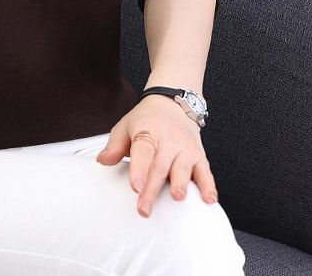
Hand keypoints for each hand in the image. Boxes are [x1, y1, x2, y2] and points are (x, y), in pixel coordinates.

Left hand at [95, 94, 218, 217]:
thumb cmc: (146, 119)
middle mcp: (168, 140)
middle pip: (160, 165)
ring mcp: (185, 148)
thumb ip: (114, 145)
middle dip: (152, 188)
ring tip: (177, 197)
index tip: (135, 186)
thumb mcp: (126, 125)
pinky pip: (205, 171)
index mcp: (147, 131)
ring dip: (181, 183)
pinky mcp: (199, 155)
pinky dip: (208, 185)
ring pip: (183, 168)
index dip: (139, 169)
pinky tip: (209, 198)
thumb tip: (102, 160)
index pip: (143, 151)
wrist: (173, 103)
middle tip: (145, 208)